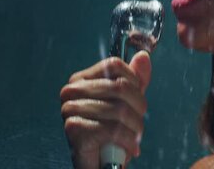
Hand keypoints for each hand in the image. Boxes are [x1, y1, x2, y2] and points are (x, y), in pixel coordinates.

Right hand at [60, 51, 151, 168]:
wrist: (98, 165)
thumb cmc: (110, 134)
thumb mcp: (127, 103)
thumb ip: (135, 80)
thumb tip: (143, 56)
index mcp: (81, 80)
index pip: (114, 65)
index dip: (134, 84)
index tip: (136, 102)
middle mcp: (71, 91)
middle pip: (120, 87)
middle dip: (138, 109)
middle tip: (138, 125)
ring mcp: (70, 109)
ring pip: (120, 110)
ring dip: (134, 129)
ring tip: (134, 138)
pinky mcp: (74, 128)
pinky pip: (113, 129)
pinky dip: (127, 141)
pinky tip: (127, 147)